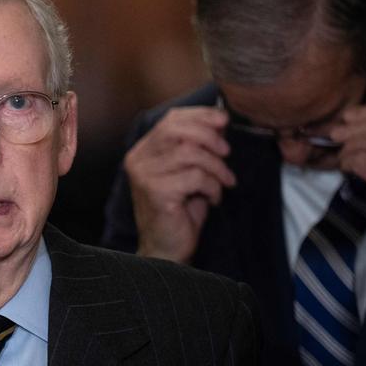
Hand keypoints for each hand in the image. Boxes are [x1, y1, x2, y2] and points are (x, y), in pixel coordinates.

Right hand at [123, 107, 236, 262]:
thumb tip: (219, 120)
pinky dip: (213, 186)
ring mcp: (145, 176)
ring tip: (224, 182)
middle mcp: (138, 160)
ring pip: (190, 152)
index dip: (199, 115)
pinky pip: (195, 177)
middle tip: (227, 153)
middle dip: (209, 136)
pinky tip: (213, 199)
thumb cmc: (179, 212)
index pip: (170, 120)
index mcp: (143, 151)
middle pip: (177, 130)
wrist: (167, 249)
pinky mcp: (157, 192)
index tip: (223, 121)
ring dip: (216, 166)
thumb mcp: (188, 172)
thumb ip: (197, 147)